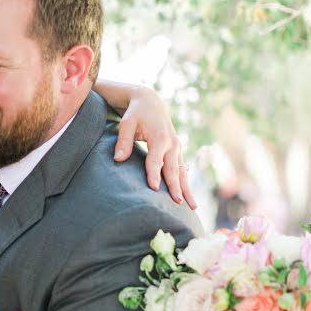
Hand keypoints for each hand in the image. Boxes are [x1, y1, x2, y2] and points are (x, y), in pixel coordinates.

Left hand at [114, 87, 196, 208]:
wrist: (151, 102)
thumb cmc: (136, 113)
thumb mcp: (126, 123)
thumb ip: (123, 141)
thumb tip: (118, 159)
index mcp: (160, 136)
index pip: (155, 159)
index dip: (153, 173)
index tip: (153, 188)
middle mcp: (172, 143)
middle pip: (173, 168)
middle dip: (175, 186)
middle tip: (177, 202)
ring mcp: (177, 148)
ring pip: (182, 172)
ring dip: (187, 189)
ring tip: (192, 208)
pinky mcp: (177, 151)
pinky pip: (182, 170)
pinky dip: (186, 184)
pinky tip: (189, 199)